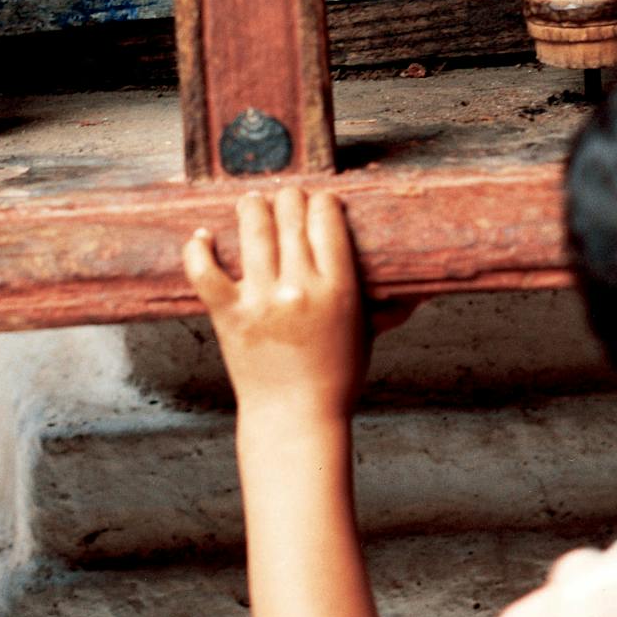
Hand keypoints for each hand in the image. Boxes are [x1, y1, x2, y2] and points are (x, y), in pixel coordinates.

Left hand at [186, 186, 369, 425]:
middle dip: (289, 198)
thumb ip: (388, 307)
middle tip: (286, 200)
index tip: (318, 202)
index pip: (326, 216)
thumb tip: (418, 290)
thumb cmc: (335, 378)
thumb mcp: (367, 335)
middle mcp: (299, 287)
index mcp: (338, 288)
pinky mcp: (228, 314)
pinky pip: (204, 270)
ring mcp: (261, 299)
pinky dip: (198, 249)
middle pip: (290, 212)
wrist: (295, 418)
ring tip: (251, 204)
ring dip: (251, 207)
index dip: (322, 200)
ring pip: (252, 227)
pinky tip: (203, 238)